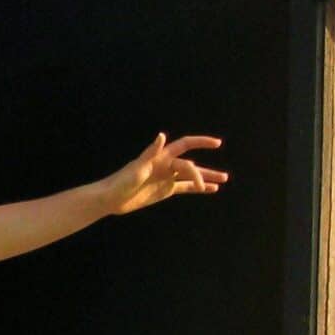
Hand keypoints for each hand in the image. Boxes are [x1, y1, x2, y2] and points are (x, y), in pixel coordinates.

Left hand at [101, 132, 226, 216]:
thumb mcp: (137, 168)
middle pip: (190, 165)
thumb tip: (162, 135)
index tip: (217, 143)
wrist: (110, 199)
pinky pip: (185, 188)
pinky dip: (198, 188)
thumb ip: (151, 152)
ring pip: (191, 175)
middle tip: (221, 178)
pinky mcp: (165, 190)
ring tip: (224, 179)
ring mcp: (167, 178)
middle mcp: (166, 165)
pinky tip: (212, 189)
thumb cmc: (121, 181)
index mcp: (160, 157)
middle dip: (205, 171)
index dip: (200, 142)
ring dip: (207, 176)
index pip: (184, 145)